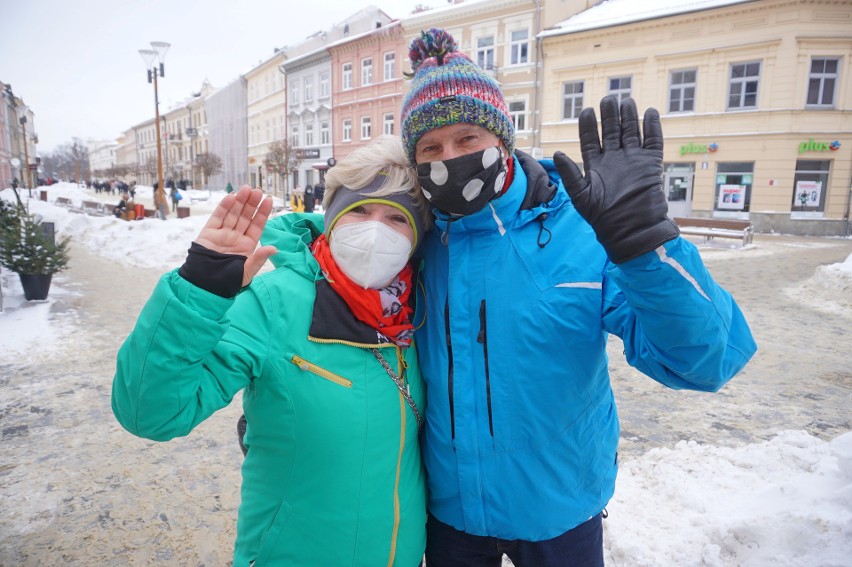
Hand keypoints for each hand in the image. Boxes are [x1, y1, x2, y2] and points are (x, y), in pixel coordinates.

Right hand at [195, 185, 276, 285]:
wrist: (204, 283)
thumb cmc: (227, 280)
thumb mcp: (246, 272)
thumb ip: (259, 259)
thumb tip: (274, 248)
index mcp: (247, 245)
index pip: (257, 225)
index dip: (262, 213)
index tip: (268, 200)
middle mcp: (236, 236)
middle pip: (245, 216)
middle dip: (252, 203)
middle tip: (257, 191)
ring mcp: (222, 233)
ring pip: (233, 214)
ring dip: (239, 201)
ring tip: (246, 189)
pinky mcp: (209, 232)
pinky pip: (217, 217)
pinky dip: (224, 207)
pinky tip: (231, 197)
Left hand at [553, 96, 678, 263]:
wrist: (631, 230)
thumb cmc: (602, 217)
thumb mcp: (581, 196)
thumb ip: (570, 174)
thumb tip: (557, 153)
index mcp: (595, 165)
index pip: (589, 139)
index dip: (588, 125)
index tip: (587, 110)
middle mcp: (614, 160)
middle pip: (611, 130)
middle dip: (610, 114)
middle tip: (609, 99)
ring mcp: (633, 160)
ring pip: (631, 132)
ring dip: (629, 116)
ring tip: (626, 101)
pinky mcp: (650, 165)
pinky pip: (653, 141)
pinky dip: (652, 127)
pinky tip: (649, 112)